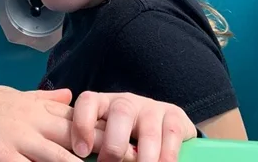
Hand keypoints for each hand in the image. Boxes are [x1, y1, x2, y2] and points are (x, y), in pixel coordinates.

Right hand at [0, 85, 129, 161]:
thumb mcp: (12, 95)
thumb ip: (43, 99)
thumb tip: (71, 95)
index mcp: (38, 108)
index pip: (81, 118)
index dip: (109, 128)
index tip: (135, 136)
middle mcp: (34, 122)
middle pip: (80, 136)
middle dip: (108, 149)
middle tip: (136, 157)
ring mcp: (20, 139)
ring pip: (61, 158)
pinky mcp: (3, 156)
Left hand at [72, 92, 195, 161]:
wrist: (163, 126)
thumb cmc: (123, 137)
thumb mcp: (105, 135)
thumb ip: (94, 142)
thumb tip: (84, 156)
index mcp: (103, 104)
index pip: (88, 102)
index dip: (82, 124)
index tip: (82, 151)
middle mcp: (126, 102)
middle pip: (120, 113)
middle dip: (115, 145)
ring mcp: (151, 107)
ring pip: (148, 131)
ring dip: (144, 158)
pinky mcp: (174, 116)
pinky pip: (171, 135)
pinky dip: (167, 157)